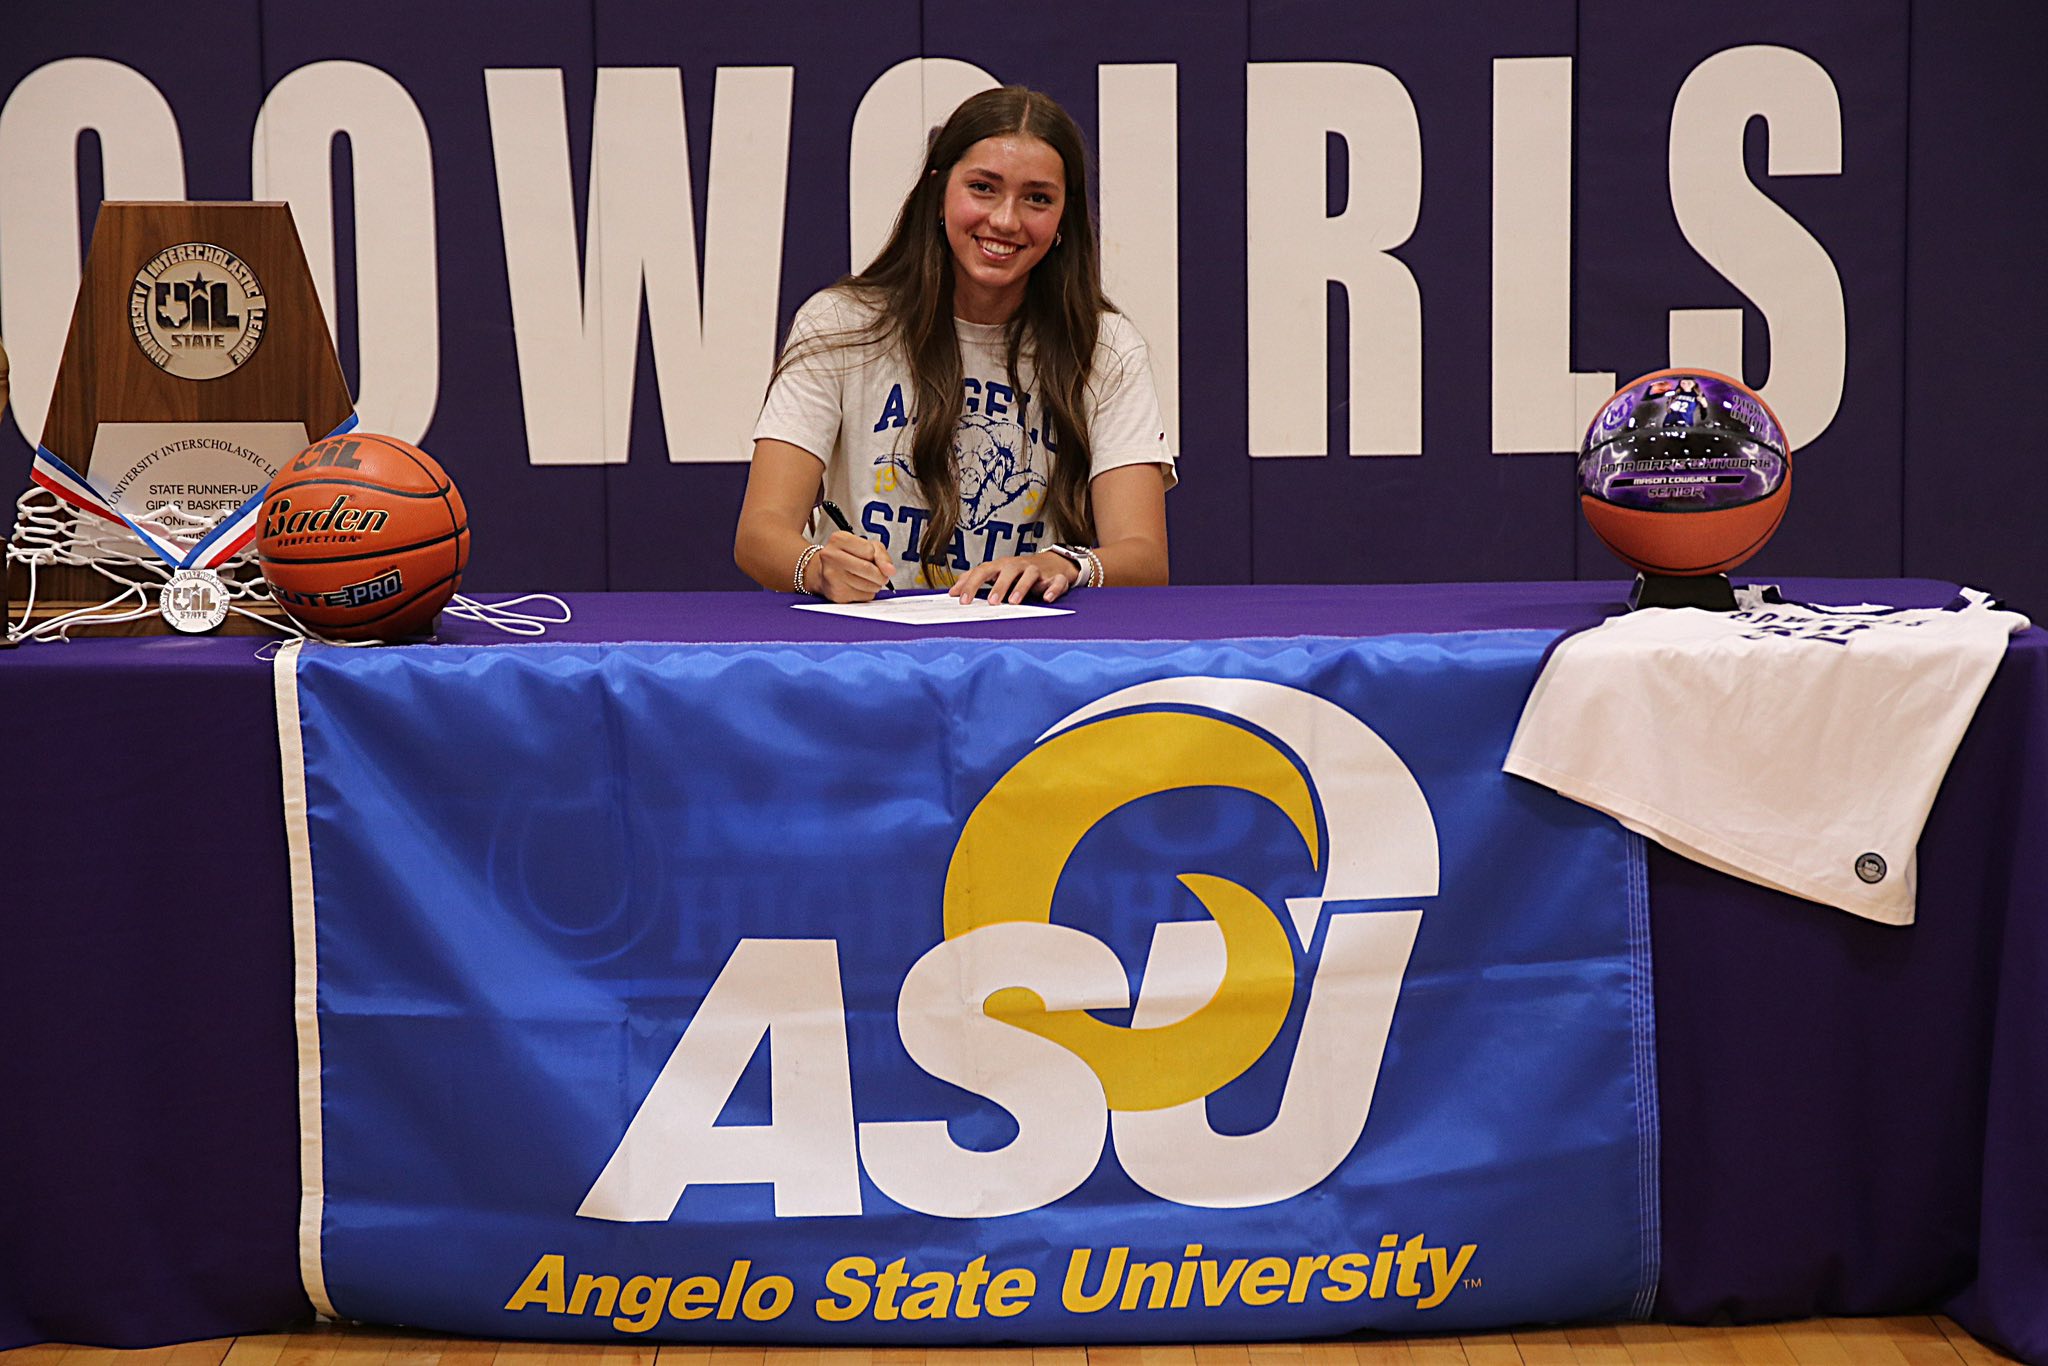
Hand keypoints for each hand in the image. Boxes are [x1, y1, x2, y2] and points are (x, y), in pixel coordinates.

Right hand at [807, 531, 895, 601]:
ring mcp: (832, 576)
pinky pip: (863, 597)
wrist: (823, 571)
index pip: (869, 551)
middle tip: (880, 575)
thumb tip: (890, 570)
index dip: (876, 558)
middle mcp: (831, 556)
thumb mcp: (865, 546)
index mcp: (839, 539)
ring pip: (868, 585)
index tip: (873, 559)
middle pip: (868, 569)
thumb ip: (881, 554)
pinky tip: (859, 587)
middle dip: (880, 575)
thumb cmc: (847, 556)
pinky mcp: (836, 594)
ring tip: (867, 580)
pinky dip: (867, 593)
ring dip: (875, 585)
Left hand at [950, 551, 1079, 604]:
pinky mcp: (1056, 578)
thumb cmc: (1019, 572)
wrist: (1055, 563)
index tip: (961, 600)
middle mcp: (1018, 565)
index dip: (971, 584)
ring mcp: (1037, 570)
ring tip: (1014, 602)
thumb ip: (975, 580)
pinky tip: (1046, 598)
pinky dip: (1052, 589)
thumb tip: (952, 591)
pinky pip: (1056, 582)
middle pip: (1006, 571)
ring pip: (1029, 574)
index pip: (983, 571)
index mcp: (1001, 565)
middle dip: (998, 586)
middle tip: (991, 602)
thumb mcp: (996, 573)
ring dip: (1021, 587)